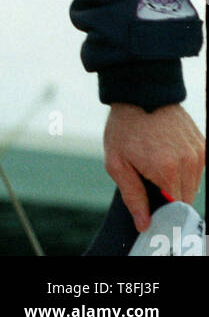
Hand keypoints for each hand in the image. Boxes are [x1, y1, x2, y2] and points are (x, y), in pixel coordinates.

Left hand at [104, 102, 204, 232]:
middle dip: (168, 195)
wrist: (140, 91)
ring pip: (193, 185)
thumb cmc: (124, 126)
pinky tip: (167, 153)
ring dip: (177, 181)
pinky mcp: (203, 144)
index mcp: (167, 170)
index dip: (162, 210)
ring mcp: (198, 153)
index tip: (152, 204)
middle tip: (149, 178)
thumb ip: (133, 196)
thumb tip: (144, 225)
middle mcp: (188, 162)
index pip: (174, 209)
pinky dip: (184, 168)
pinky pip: (197, 169)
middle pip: (185, 199)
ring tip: (157, 161)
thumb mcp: (117, 162)